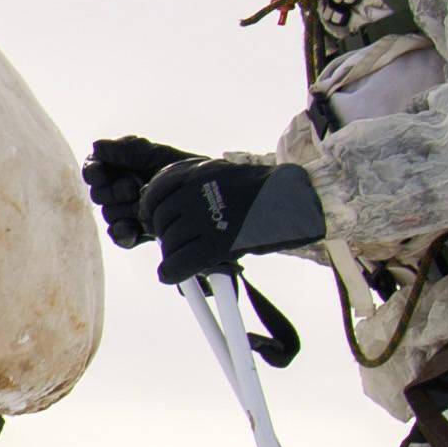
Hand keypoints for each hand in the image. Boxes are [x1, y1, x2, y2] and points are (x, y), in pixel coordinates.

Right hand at [80, 135, 188, 250]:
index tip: (103, 174)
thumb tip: (96, 145)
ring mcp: (125, 213)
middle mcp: (118, 190)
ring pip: (108, 215)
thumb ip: (127, 149)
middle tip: (135, 187)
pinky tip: (136, 229)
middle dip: (115, 191)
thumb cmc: (182, 170)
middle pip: (98, 195)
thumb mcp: (157, 155)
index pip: (92, 171)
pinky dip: (124, 233)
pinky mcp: (135, 233)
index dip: (94, 174)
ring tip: (147, 205)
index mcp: (119, 168)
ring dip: (126, 209)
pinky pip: (118, 236)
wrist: (208, 196)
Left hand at [134, 154, 328, 281]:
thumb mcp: (224, 177)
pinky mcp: (217, 243)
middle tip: (175, 244)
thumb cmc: (263, 192)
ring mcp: (206, 217)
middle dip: (165, 235)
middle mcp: (197, 191)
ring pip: (170, 243)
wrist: (297, 200)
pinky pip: (180, 263)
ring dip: (173, 254)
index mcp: (199, 171)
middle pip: (162, 219)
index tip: (151, 218)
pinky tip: (170, 275)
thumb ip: (195, 189)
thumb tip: (163, 213)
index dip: (150, 207)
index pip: (157, 188)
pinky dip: (171, 272)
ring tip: (185, 258)